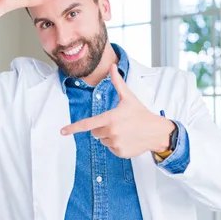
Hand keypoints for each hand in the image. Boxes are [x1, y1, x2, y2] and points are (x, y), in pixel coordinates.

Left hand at [60, 64, 175, 158]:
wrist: (157, 132)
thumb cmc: (141, 113)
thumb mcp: (129, 97)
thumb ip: (117, 83)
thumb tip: (112, 67)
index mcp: (111, 118)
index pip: (88, 124)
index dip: (73, 128)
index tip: (63, 131)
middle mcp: (111, 132)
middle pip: (95, 132)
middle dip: (102, 127)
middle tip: (117, 123)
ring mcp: (115, 143)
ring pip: (102, 140)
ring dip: (109, 136)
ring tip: (124, 131)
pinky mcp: (120, 152)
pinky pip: (110, 148)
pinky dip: (116, 145)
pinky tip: (127, 139)